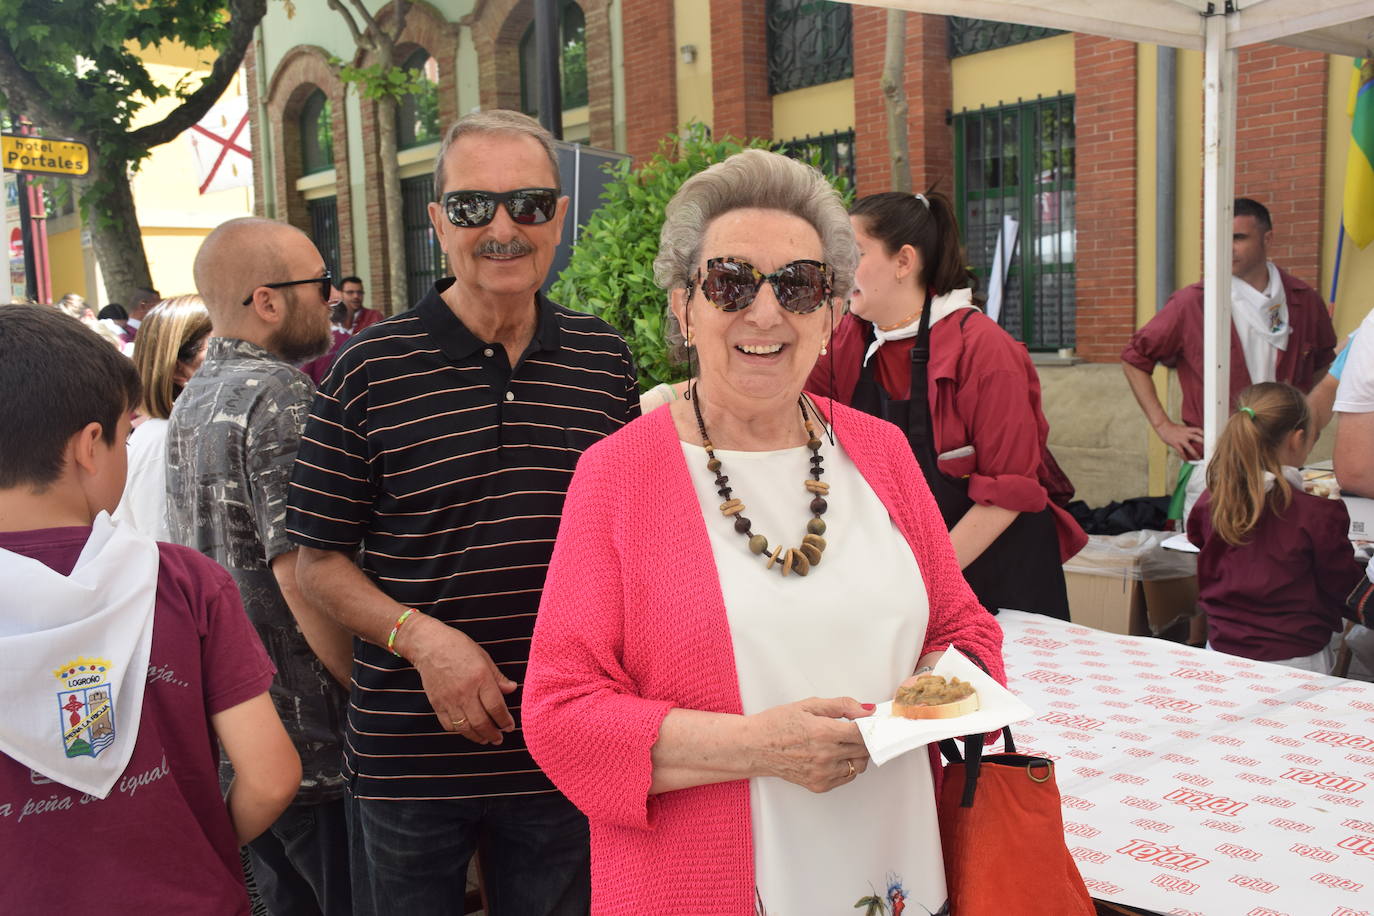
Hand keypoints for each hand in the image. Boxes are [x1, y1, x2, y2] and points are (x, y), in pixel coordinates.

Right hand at [398, 614, 517, 744]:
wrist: (429, 645)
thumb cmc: (458, 647)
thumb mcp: (484, 657)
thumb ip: (498, 677)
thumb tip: (512, 689)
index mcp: (480, 678)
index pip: (496, 707)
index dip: (504, 720)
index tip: (509, 727)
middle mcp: (465, 692)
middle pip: (481, 722)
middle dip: (493, 734)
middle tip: (499, 739)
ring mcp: (449, 700)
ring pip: (465, 728)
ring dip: (477, 737)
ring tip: (485, 739)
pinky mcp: (436, 704)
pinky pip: (448, 725)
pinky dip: (459, 731)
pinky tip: (466, 730)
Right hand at [745, 696, 871, 792]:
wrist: (755, 747)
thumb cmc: (777, 724)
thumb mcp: (809, 705)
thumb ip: (841, 706)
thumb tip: (867, 710)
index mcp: (824, 732)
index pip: (864, 732)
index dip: (871, 726)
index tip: (872, 723)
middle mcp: (826, 755)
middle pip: (864, 749)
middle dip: (865, 739)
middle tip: (855, 730)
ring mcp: (823, 773)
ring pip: (859, 765)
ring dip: (857, 754)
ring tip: (842, 743)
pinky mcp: (819, 785)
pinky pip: (846, 777)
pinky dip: (846, 766)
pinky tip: (833, 756)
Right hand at [1154, 419, 1204, 459]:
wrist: (1163, 426)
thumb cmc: (1172, 427)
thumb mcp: (1182, 428)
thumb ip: (1187, 432)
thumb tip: (1192, 437)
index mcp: (1188, 429)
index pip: (1199, 430)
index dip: (1205, 434)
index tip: (1209, 438)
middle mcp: (1186, 434)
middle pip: (1197, 438)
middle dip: (1204, 443)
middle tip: (1208, 449)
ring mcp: (1181, 439)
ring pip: (1190, 447)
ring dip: (1195, 453)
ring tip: (1198, 458)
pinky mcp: (1176, 444)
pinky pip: (1181, 452)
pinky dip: (1184, 457)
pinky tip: (1186, 460)